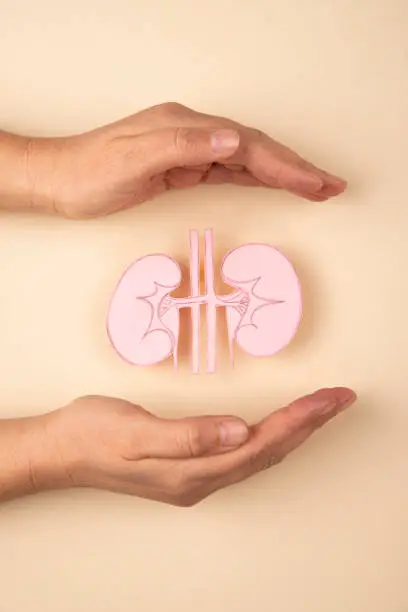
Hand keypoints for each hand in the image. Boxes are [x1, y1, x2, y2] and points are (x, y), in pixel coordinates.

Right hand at [18, 387, 355, 505]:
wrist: (62, 450)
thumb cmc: (94, 435)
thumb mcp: (135, 432)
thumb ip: (188, 436)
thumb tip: (239, 432)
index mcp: (192, 471)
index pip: (260, 444)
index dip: (299, 421)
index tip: (329, 399)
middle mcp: (201, 479)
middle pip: (268, 452)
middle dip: (309, 425)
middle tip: (340, 399)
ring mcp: (195, 477)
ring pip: (259, 455)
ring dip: (294, 432)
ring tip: (321, 410)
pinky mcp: (188, 468)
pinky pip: (243, 455)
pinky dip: (270, 437)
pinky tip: (277, 428)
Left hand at [26, 102, 346, 217]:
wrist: (60, 180)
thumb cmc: (91, 173)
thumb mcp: (134, 159)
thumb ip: (184, 146)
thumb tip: (235, 139)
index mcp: (186, 127)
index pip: (248, 145)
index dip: (285, 165)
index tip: (316, 183)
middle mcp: (192, 133)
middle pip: (255, 148)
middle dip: (295, 168)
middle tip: (330, 186)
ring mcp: (188, 149)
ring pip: (246, 159)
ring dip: (281, 173)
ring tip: (314, 187)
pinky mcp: (182, 166)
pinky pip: (228, 170)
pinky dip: (255, 177)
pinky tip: (271, 183)